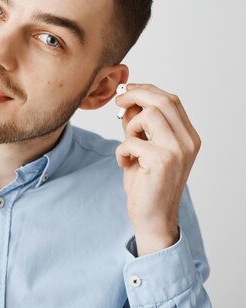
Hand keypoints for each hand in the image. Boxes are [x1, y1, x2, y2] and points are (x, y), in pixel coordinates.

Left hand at [114, 84, 200, 255]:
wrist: (152, 217)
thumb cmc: (147, 183)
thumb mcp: (142, 148)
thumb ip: (139, 126)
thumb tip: (128, 102)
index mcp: (188, 137)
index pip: (172, 100)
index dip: (147, 90)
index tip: (127, 91)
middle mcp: (188, 141)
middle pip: (163, 100)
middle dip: (136, 95)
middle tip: (118, 102)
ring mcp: (177, 150)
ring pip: (149, 114)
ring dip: (130, 127)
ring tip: (128, 146)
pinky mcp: (161, 160)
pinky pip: (132, 140)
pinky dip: (121, 150)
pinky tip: (125, 163)